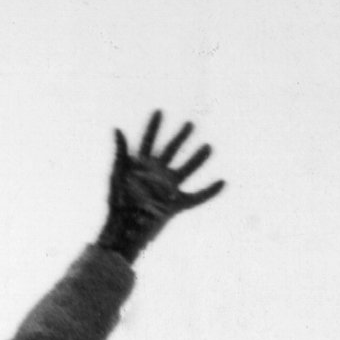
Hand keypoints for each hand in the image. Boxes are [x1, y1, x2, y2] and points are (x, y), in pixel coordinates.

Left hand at [98, 110, 222, 260]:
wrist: (123, 229)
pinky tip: (223, 182)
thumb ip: (121, 152)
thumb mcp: (117, 175)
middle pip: (172, 151)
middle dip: (180, 137)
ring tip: (208, 146)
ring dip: (197, 159)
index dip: (153, 127)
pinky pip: (197, 197)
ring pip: (187, 169)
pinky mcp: (175, 205)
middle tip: (190, 124)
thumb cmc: (117, 203)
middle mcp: (156, 175)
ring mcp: (167, 188)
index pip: (149, 142)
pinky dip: (210, 191)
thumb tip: (117, 129)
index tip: (158, 111)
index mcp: (141, 167)